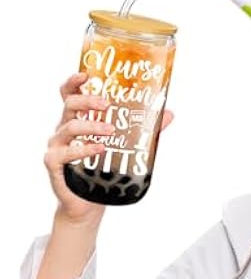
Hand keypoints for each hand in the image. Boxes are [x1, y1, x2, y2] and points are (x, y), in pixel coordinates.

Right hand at [44, 72, 174, 225]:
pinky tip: (98, 149)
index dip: (75, 82)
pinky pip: (65, 152)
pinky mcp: (53, 163)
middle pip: (69, 105)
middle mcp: (64, 128)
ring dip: (91, 127)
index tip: (86, 75)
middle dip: (87, 100)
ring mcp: (57, 145)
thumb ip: (144, 130)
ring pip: (70, 127)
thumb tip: (169, 113)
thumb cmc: (102, 171)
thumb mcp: (124, 147)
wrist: (87, 203)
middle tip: (107, 103)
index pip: (70, 94)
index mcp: (78, 119)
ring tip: (111, 131)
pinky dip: (82, 150)